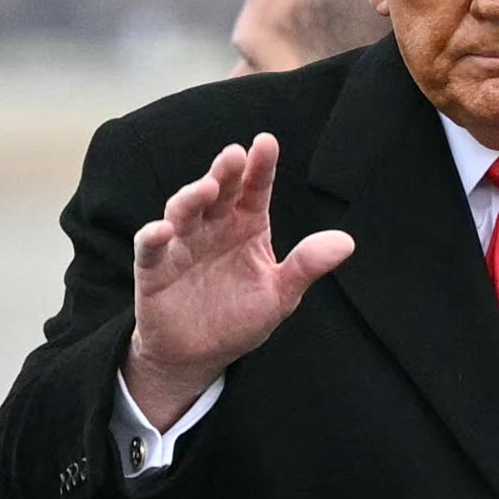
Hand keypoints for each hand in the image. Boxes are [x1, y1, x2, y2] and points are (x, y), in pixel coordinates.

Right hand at [124, 133, 353, 429]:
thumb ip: (307, 265)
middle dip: (225, 172)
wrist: (201, 355)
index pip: (255, 189)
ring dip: (192, 197)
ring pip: (183, 212)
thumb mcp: (281, 294)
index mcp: (246, 226)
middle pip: (219, 192)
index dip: (261, 167)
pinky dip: (154, 237)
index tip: (266, 142)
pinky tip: (163, 230)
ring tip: (207, 188)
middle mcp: (214, 228)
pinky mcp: (155, 270)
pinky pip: (151, 249)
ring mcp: (183, 245)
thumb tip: (347, 242)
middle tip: (235, 154)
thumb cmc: (240, 317)